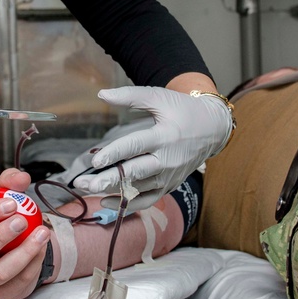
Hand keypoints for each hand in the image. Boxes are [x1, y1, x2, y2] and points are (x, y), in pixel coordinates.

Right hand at [0, 168, 49, 298]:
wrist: (14, 245)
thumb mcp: (0, 198)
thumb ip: (9, 183)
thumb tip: (20, 179)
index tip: (9, 203)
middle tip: (21, 221)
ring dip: (23, 253)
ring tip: (40, 234)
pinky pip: (17, 282)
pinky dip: (33, 264)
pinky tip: (41, 247)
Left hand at [74, 86, 233, 211]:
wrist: (212, 129)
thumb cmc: (183, 110)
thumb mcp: (160, 97)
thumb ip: (131, 96)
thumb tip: (102, 94)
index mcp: (165, 136)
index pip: (136, 146)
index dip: (115, 153)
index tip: (95, 160)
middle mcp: (167, 160)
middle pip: (135, 172)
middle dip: (108, 179)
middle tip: (85, 183)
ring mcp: (169, 176)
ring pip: (137, 188)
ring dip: (110, 190)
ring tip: (87, 188)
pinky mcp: (169, 186)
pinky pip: (147, 200)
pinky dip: (127, 204)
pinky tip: (105, 201)